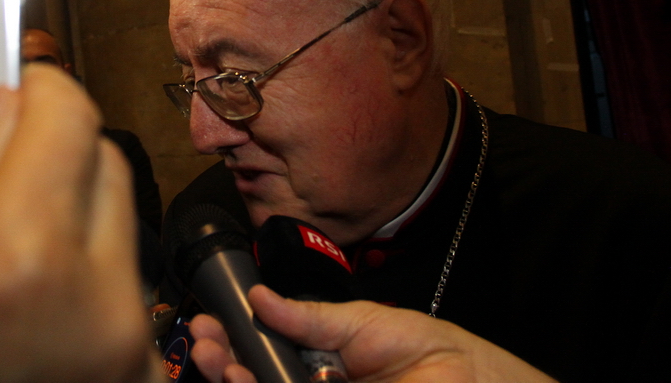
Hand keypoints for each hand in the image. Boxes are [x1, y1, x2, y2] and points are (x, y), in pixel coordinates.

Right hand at [0, 65, 161, 382]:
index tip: (23, 86)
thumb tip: (9, 109)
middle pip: (107, 161)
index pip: (70, 118)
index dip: (43, 88)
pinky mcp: (136, 374)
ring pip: (122, 221)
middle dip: (59, 147)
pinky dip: (87, 267)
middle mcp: (96, 300)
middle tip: (4, 164)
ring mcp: (128, 347)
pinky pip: (124, 282)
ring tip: (6, 251)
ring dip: (74, 209)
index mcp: (16, 261)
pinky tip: (31, 299)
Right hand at [190, 285, 555, 382]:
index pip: (261, 348)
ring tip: (217, 363)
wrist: (468, 380)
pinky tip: (249, 381)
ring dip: (235, 380)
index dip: (231, 338)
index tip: (207, 324)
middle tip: (202, 346)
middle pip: (254, 377)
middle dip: (222, 362)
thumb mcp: (360, 321)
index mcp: (314, 357)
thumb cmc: (423, 349)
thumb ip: (307, 316)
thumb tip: (258, 296)